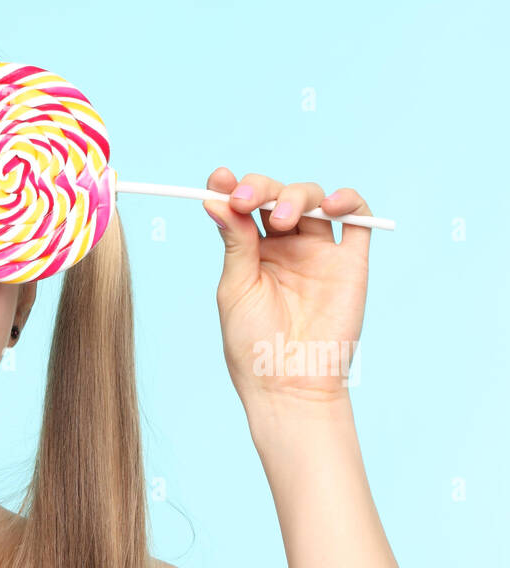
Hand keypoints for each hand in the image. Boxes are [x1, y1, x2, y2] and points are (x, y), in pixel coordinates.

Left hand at [202, 168, 370, 410]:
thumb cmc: (253, 345)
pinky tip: (330, 205)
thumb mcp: (236, 288)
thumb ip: (234, 241)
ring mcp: (319, 252)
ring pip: (313, 199)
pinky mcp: (351, 262)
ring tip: (281, 217)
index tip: (217, 179)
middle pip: (278, 195)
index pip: (244, 207)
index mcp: (251, 252)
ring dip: (296, 195)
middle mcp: (285, 247)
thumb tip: (214, 198)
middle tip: (245, 199)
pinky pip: (358, 218)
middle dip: (261, 188)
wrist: (289, 384)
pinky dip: (348, 201)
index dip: (233, 187)